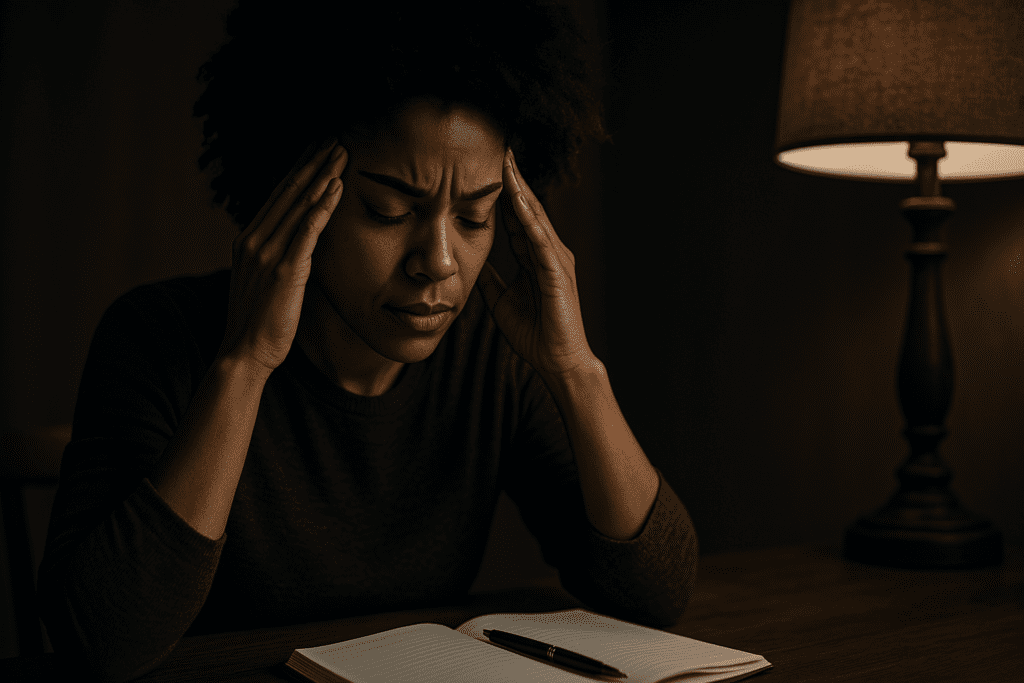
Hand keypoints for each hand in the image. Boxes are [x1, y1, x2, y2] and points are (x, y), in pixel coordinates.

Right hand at [217, 139, 347, 374]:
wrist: (244, 353)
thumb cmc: (259, 322)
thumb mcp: (265, 281)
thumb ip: (278, 257)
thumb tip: (298, 242)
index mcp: (248, 240)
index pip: (277, 195)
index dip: (299, 169)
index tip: (317, 148)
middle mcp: (254, 240)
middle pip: (288, 191)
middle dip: (312, 162)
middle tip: (334, 138)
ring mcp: (267, 254)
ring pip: (298, 205)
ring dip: (321, 175)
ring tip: (341, 153)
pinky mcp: (284, 271)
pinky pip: (306, 231)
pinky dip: (321, 207)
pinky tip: (336, 188)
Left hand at [476, 148, 597, 378]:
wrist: (558, 361)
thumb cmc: (535, 334)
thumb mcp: (500, 301)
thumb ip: (490, 279)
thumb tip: (471, 263)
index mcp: (533, 257)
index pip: (515, 216)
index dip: (502, 192)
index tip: (487, 166)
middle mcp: (547, 251)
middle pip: (527, 207)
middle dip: (514, 179)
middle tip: (501, 148)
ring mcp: (555, 259)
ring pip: (535, 216)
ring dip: (521, 189)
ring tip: (508, 163)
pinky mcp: (557, 272)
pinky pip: (540, 239)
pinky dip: (529, 218)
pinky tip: (519, 200)